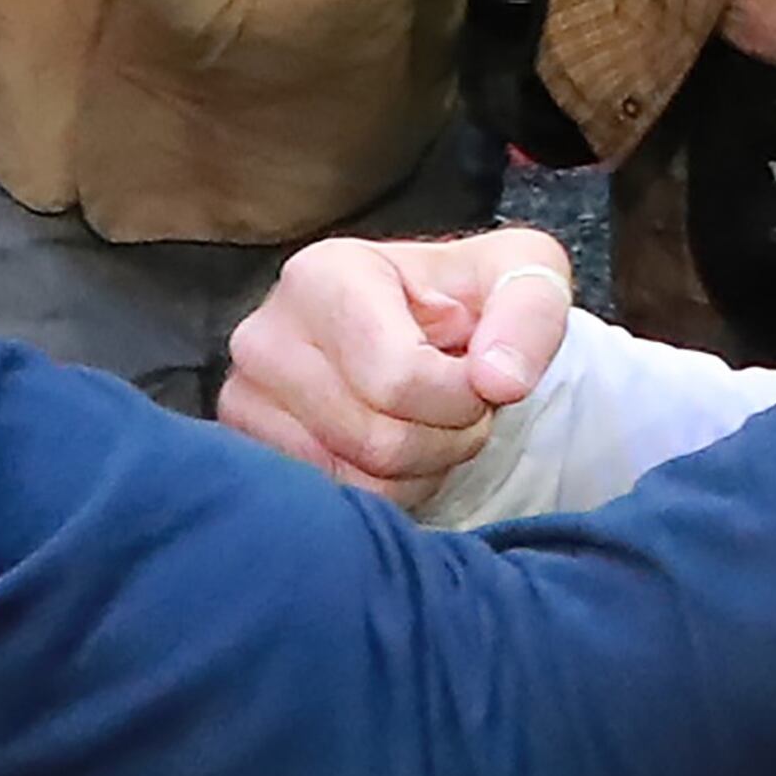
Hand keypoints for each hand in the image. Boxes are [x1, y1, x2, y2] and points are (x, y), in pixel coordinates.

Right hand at [220, 229, 577, 508]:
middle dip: (447, 438)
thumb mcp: (523, 274)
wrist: (426, 331)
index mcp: (323, 275)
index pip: (398, 379)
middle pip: (378, 440)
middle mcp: (266, 335)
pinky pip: (336, 502)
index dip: (461, 400)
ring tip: (429, 420)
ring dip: (421, 468)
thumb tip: (498, 381)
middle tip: (461, 407)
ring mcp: (245, 397)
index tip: (481, 378)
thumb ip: (530, 314)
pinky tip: (395, 448)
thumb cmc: (471, 300)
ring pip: (358, 480)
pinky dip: (387, 492)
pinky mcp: (249, 449)